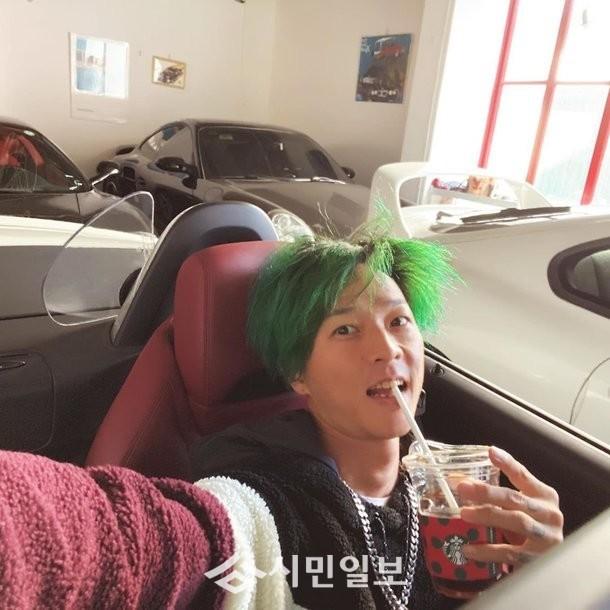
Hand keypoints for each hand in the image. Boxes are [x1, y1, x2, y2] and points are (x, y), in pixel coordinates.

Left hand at [457, 446, 563, 567]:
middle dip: (487, 492)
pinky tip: (470, 549)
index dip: (507, 463)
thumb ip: (497, 496)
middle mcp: (549, 514)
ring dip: (488, 516)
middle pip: (515, 498)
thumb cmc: (530, 530)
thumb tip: (461, 482)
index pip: (523, 475)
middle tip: (463, 488)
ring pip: (516, 521)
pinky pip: (511, 553)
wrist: (552, 564)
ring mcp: (547, 537)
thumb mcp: (519, 509)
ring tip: (464, 514)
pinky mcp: (540, 559)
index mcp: (544, 496)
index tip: (491, 452)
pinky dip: (488, 551)